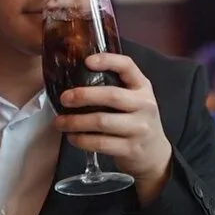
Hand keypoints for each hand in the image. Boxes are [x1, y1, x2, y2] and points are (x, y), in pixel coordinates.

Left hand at [55, 52, 172, 204]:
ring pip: (102, 122)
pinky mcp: (130, 148)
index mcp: (142, 87)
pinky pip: (101, 143)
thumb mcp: (134, 99)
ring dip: (75, 122)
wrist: (155, 153)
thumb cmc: (136, 121)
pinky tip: (72, 137)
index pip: (127, 66)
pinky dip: (82, 140)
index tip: (86, 61)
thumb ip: (115, 87)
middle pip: (111, 96)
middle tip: (64, 99)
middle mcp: (144, 105)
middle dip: (83, 96)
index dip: (107, 61)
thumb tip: (74, 80)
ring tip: (60, 122)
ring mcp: (139, 128)